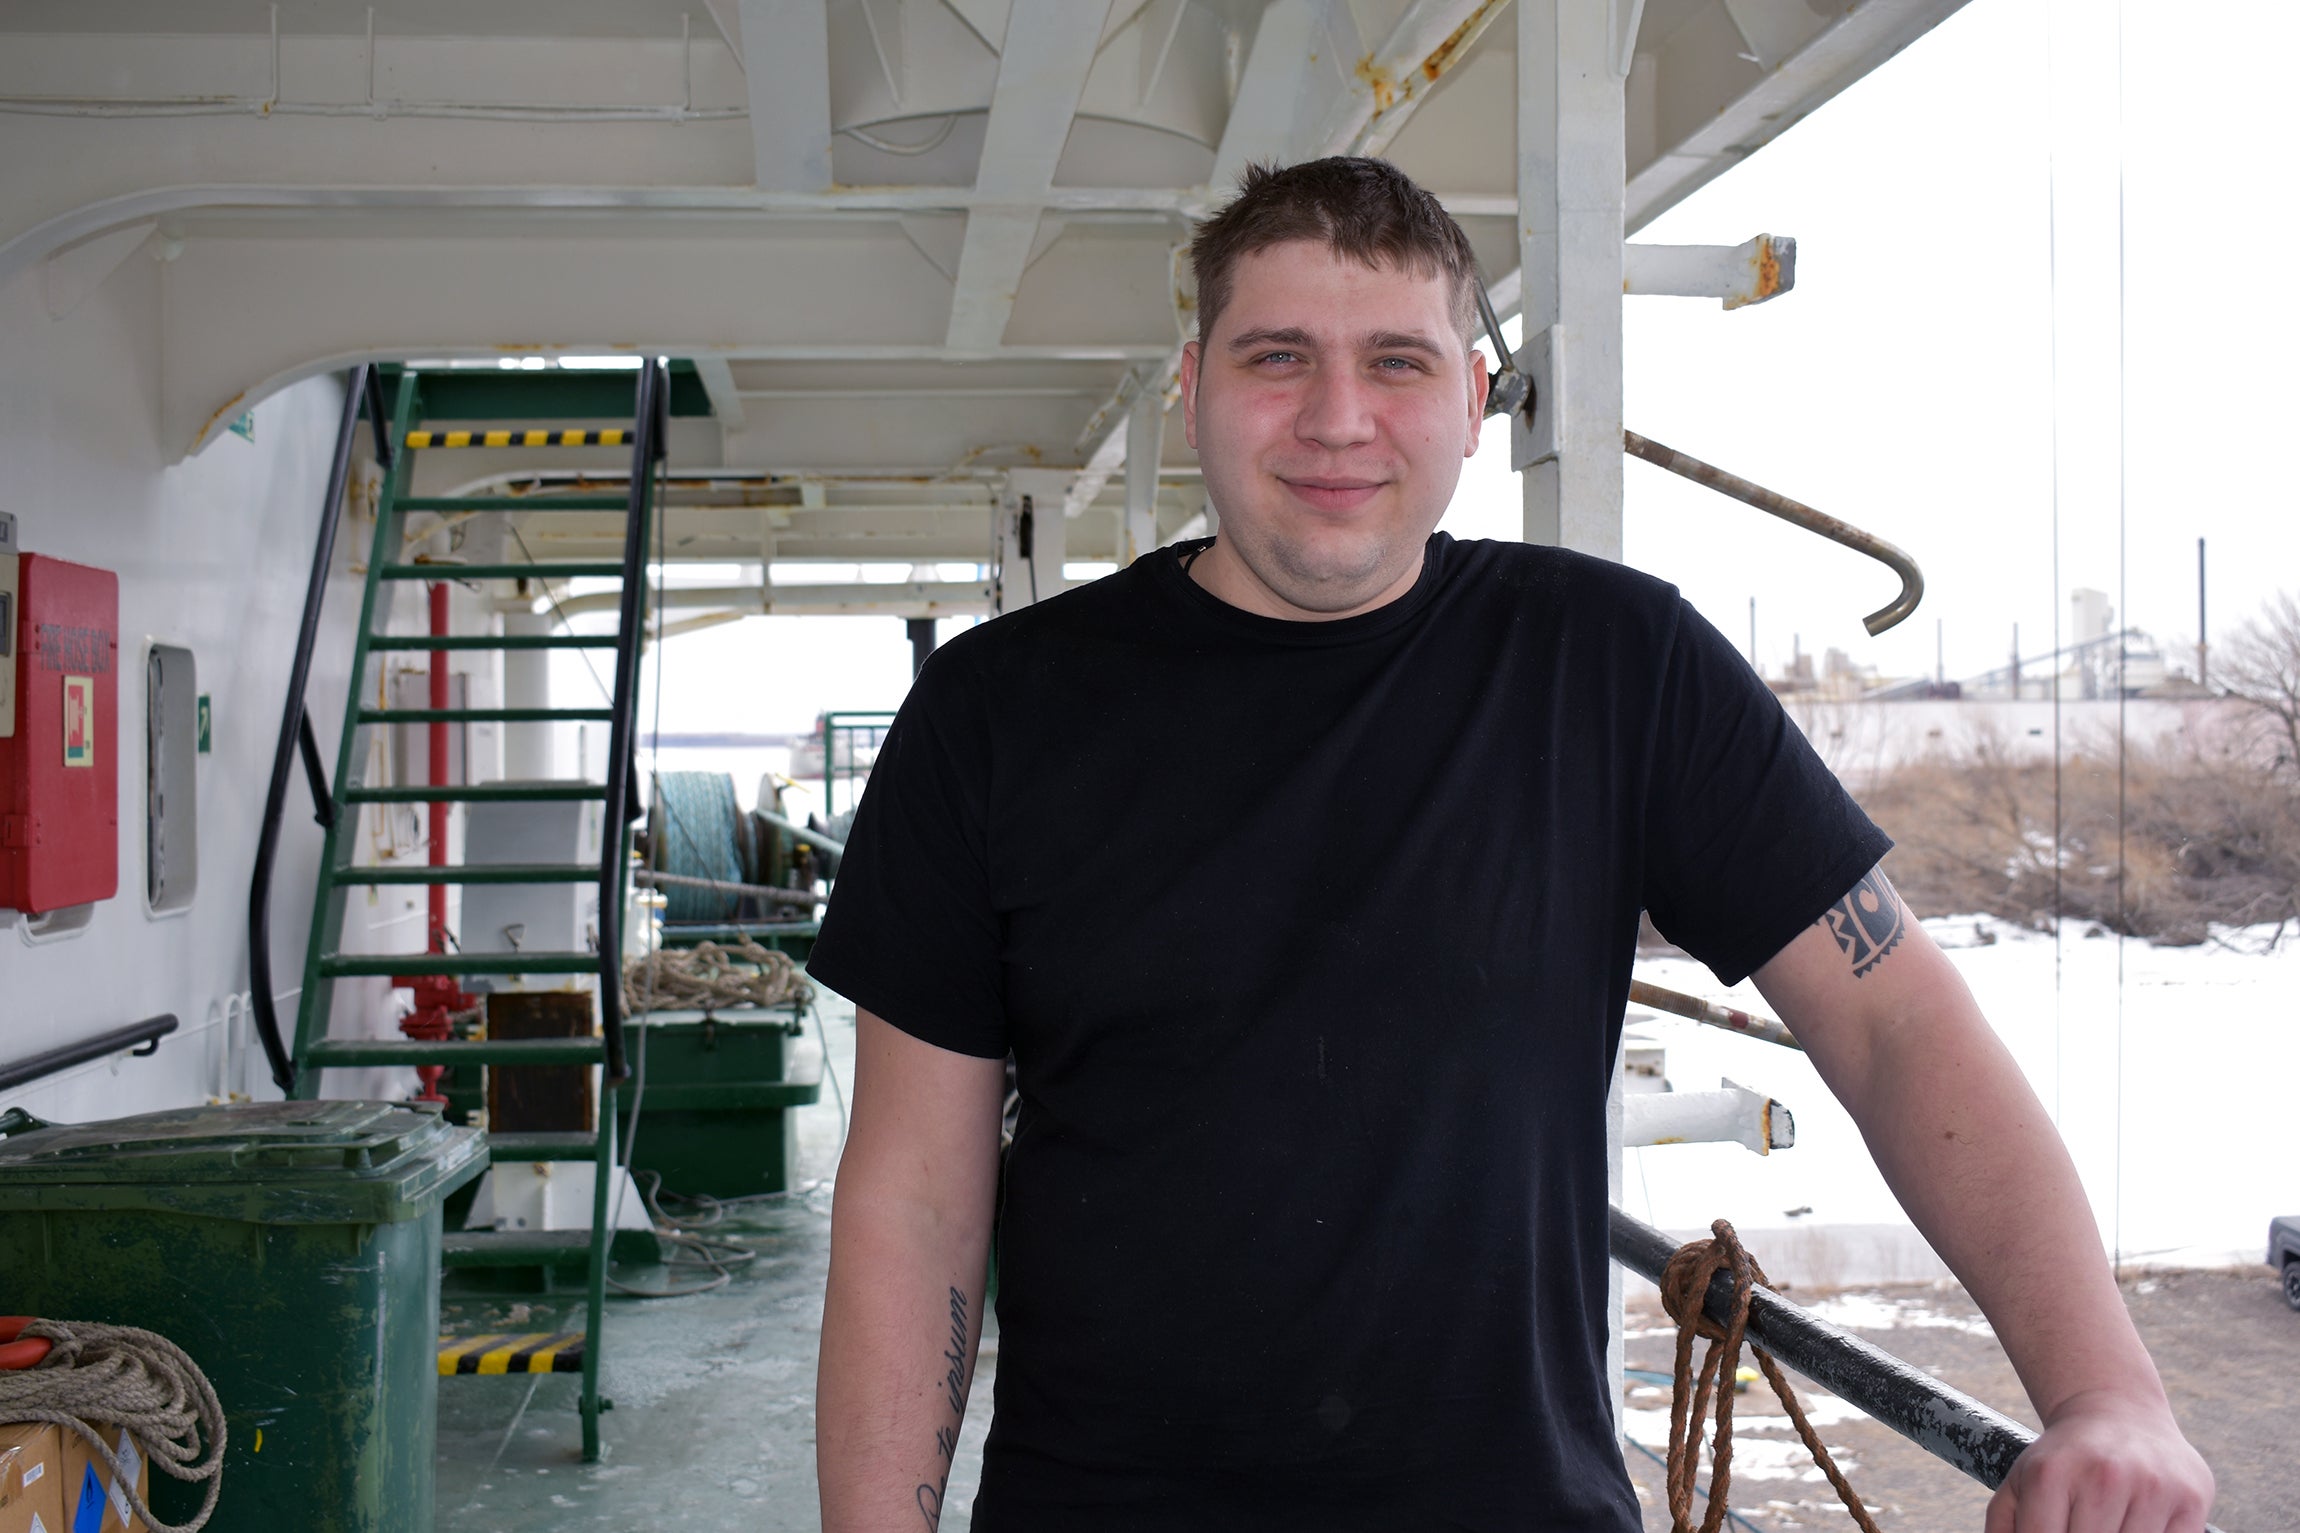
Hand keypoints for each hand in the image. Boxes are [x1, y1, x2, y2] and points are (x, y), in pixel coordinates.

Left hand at [1985, 1390, 2213, 1532]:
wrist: (2117, 1412)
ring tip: (2107, 1521)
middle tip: (2083, 1525)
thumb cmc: (2063, 1462)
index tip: (2056, 1532)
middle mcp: (2103, 1477)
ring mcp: (2152, 1488)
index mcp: (2051, 1475)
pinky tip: (2139, 1524)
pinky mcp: (2191, 1499)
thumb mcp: (2019, 1484)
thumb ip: (2005, 1529)